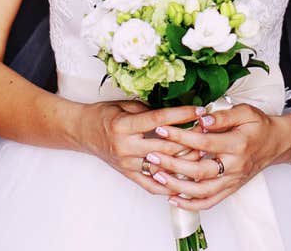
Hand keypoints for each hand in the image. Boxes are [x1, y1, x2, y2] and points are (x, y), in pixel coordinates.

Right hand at [78, 100, 202, 196]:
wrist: (82, 131)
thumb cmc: (103, 115)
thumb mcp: (124, 105)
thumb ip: (149, 110)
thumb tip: (177, 113)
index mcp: (123, 126)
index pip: (159, 120)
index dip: (182, 115)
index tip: (199, 110)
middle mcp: (126, 148)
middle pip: (165, 147)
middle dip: (190, 139)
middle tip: (208, 131)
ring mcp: (127, 164)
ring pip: (163, 167)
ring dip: (185, 161)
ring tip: (204, 154)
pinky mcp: (129, 175)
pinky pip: (153, 185)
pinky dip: (171, 185)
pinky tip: (187, 181)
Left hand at [149, 104, 288, 209]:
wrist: (276, 143)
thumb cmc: (259, 125)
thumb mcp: (244, 112)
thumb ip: (222, 116)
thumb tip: (201, 118)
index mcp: (237, 144)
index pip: (204, 143)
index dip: (181, 137)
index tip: (162, 129)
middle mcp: (235, 166)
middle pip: (199, 170)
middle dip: (173, 164)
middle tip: (153, 155)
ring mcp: (232, 180)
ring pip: (202, 190)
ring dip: (177, 185)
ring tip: (157, 176)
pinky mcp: (231, 189)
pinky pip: (210, 202)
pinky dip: (190, 204)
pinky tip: (173, 198)